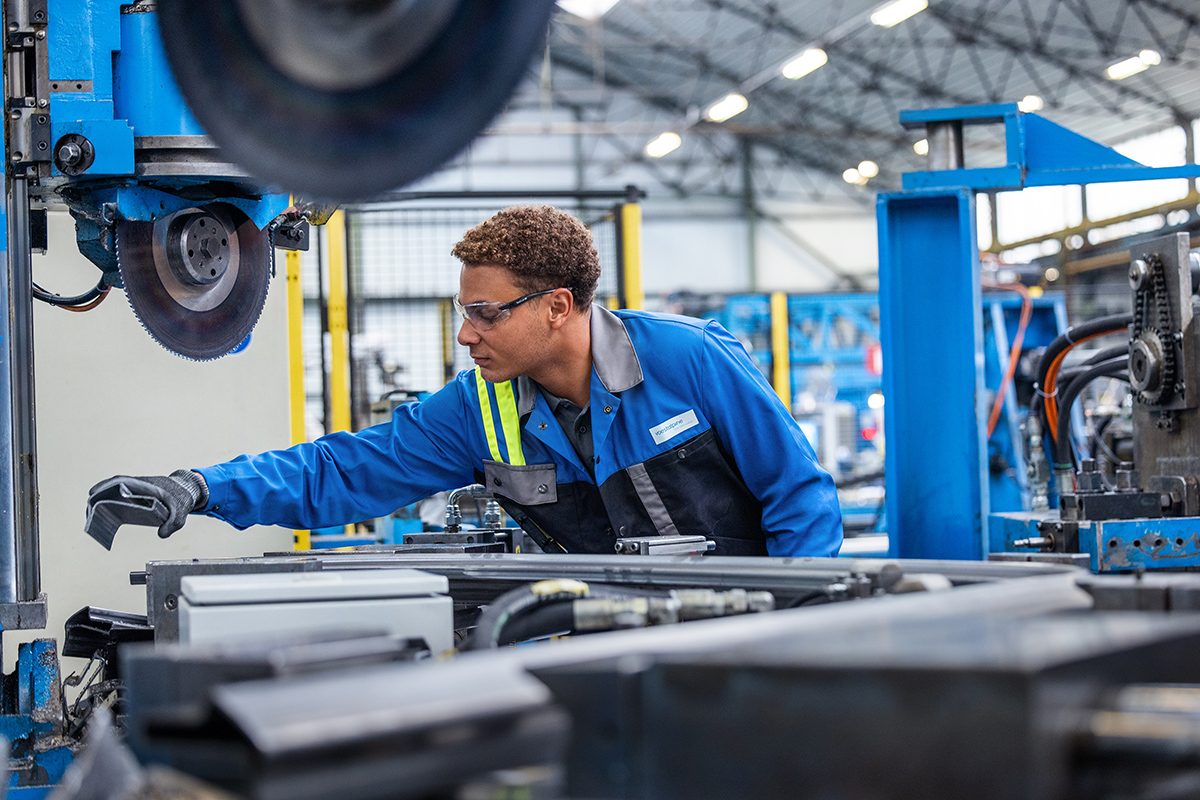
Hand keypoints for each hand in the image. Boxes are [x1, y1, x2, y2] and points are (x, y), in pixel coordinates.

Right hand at [85, 470, 207, 548]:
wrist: (187, 491)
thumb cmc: (181, 498)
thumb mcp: (180, 512)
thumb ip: (173, 523)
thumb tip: (162, 534)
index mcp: (145, 485)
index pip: (121, 481)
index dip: (104, 486)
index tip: (92, 493)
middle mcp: (137, 486)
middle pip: (111, 488)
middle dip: (98, 499)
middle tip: (89, 514)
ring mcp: (135, 492)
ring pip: (113, 494)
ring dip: (102, 504)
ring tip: (93, 519)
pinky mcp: (135, 498)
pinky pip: (118, 500)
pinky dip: (110, 507)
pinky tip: (105, 519)